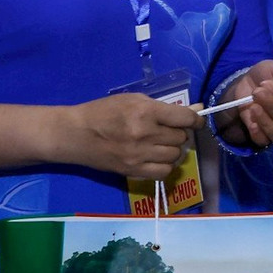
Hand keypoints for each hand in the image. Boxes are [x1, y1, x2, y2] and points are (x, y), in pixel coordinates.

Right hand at [55, 94, 202, 178]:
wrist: (75, 134)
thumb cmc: (103, 112)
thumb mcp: (134, 100)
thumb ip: (165, 107)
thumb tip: (197, 109)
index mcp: (145, 112)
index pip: (185, 118)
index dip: (195, 120)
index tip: (194, 122)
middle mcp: (145, 134)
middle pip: (181, 138)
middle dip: (177, 133)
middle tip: (165, 130)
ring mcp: (139, 155)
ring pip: (175, 155)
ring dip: (171, 149)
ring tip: (159, 143)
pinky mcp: (132, 171)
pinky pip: (164, 172)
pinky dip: (165, 165)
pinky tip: (155, 158)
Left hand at [218, 61, 272, 149]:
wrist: (251, 83)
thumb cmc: (271, 74)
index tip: (266, 84)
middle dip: (271, 105)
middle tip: (257, 91)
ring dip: (265, 121)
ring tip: (253, 106)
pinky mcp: (268, 135)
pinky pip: (265, 141)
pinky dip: (258, 134)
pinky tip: (252, 123)